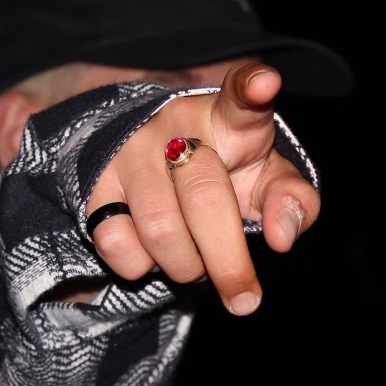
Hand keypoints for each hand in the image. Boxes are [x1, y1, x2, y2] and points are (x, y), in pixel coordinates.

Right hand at [86, 61, 320, 315]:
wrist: (155, 166)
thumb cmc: (226, 174)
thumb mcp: (265, 181)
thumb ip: (291, 202)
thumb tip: (282, 239)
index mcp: (229, 117)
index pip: (240, 94)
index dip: (252, 88)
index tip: (265, 85)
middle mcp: (175, 125)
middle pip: (205, 197)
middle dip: (228, 262)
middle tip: (245, 300)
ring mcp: (129, 150)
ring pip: (160, 229)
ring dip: (185, 267)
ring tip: (195, 265)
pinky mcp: (93, 180)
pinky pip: (116, 243)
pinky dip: (141, 267)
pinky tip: (153, 252)